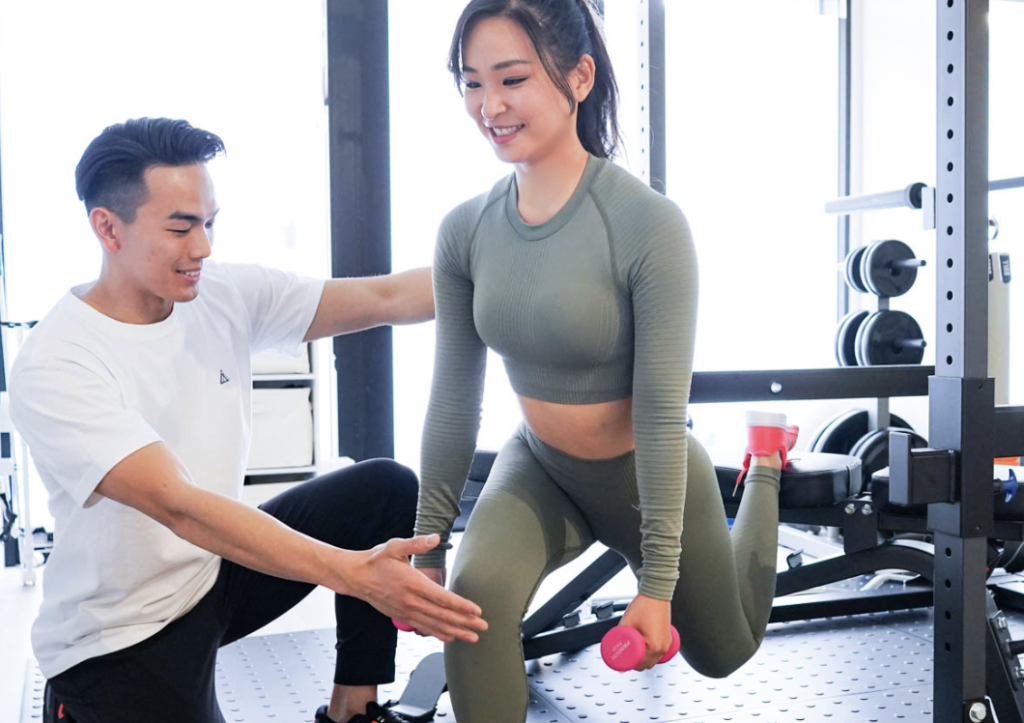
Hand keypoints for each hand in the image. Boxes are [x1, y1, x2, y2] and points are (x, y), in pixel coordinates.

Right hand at [341, 535, 485, 642]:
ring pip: (434, 625)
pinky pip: (422, 627)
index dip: (461, 606)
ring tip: (471, 638)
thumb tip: (435, 537)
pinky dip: (437, 633)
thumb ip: (416, 543)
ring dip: (455, 632)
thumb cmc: (376, 559)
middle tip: (483, 628)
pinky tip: (448, 636)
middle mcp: (410, 601)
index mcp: (412, 583)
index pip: (442, 598)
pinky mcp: (400, 616)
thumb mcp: (394, 546)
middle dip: (465, 623)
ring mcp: (405, 611)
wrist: (355, 576)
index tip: (477, 611)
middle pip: (442, 615)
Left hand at [620, 594, 672, 670]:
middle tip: (626, 657)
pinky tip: (644, 648)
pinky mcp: (668, 638)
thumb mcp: (627, 621)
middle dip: (636, 663)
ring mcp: (667, 643)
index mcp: (655, 646)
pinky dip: (652, 653)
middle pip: (648, 664)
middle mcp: (663, 647)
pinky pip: (659, 652)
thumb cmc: (645, 605)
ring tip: (634, 652)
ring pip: (654, 659)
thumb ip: (619, 633)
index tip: (623, 662)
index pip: (641, 665)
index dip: (630, 665)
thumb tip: (613, 640)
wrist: (656, 594)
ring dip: (644, 658)